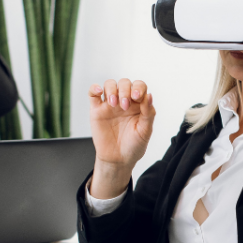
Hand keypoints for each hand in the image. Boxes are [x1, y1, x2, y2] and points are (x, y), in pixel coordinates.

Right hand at [88, 79, 155, 198]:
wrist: (118, 159)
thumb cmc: (134, 145)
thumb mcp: (145, 131)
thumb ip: (148, 113)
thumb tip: (150, 95)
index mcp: (138, 104)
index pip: (139, 86)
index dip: (139, 88)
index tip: (137, 97)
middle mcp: (124, 101)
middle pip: (124, 83)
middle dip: (125, 90)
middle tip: (125, 106)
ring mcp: (110, 105)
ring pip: (110, 84)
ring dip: (112, 90)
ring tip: (114, 104)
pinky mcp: (97, 110)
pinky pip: (93, 93)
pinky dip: (95, 88)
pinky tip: (99, 92)